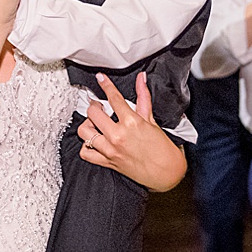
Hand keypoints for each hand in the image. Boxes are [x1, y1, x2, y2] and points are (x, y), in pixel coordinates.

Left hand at [78, 73, 183, 191]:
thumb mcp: (152, 120)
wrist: (166, 173)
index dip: (105, 84)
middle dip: (95, 106)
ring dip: (88, 124)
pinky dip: (86, 146)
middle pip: (93, 113)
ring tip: (95, 123)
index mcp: (131, 123)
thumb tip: (141, 79)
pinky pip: (86, 153)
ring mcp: (111, 150)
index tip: (100, 78)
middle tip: (100, 106)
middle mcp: (118, 136)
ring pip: (85, 132)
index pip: (113, 98)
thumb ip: (143, 98)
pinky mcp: (108, 162)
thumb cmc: (162, 149)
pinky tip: (94, 141)